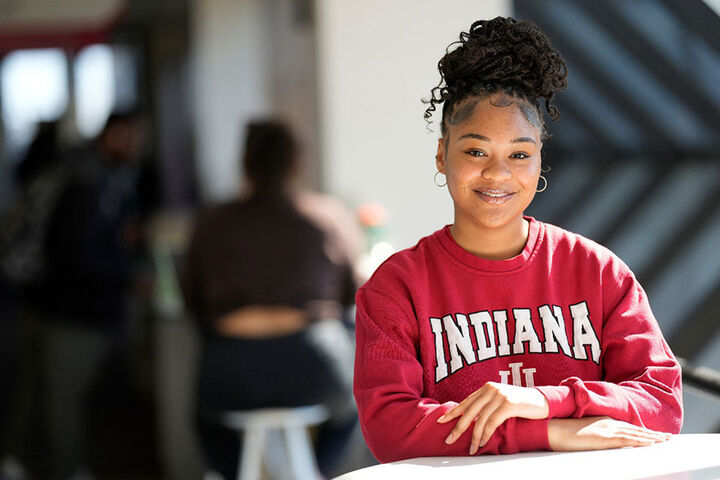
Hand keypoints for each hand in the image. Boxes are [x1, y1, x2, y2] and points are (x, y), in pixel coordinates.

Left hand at [437, 382, 548, 454]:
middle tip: (449, 439)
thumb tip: (472, 419)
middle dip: (458, 427)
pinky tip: (483, 443)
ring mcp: (499, 395)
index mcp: (487, 387)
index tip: (441, 421)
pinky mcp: (508, 404)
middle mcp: (491, 389)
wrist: (542, 401)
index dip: (453, 412)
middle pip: (469, 411)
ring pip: (480, 420)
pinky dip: (486, 435)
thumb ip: (487, 405)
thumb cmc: (521, 404)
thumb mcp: (501, 400)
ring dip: (475, 437)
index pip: (466, 401)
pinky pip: (492, 423)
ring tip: (471, 449)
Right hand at [548, 417, 670, 450]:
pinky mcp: (605, 438)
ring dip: (652, 437)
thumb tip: (601, 440)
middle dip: (652, 433)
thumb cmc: (562, 431)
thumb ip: (595, 432)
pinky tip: (651, 443)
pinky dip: (641, 441)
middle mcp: (608, 423)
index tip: (654, 434)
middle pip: (635, 429)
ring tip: (665, 440)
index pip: (628, 426)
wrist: (552, 428)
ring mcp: (607, 430)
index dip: (642, 430)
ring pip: (635, 434)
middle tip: (667, 437)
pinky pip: (628, 440)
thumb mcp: (582, 430)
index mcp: (603, 420)